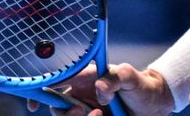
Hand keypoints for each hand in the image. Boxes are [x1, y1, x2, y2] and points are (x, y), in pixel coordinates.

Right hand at [27, 63, 174, 115]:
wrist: (156, 105)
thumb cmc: (141, 86)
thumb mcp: (132, 77)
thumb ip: (119, 77)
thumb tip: (101, 87)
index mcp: (85, 79)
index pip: (55, 82)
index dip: (40, 91)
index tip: (33, 105)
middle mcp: (82, 96)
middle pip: (57, 108)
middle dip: (64, 113)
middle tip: (81, 110)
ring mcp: (87, 112)